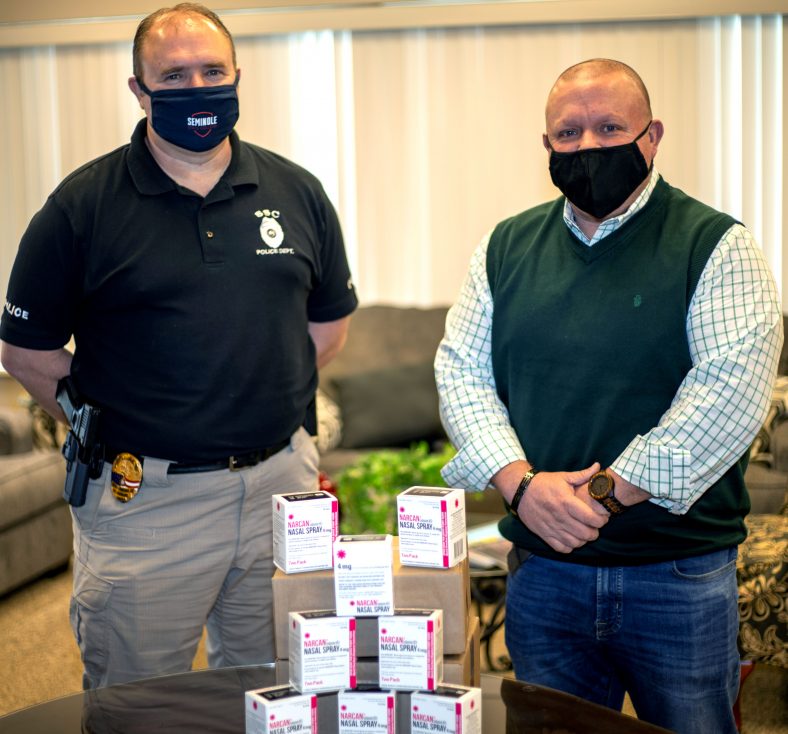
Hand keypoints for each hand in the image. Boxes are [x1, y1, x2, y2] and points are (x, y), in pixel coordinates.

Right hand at [494, 461, 608, 553]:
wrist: (520, 490)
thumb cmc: (544, 483)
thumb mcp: (563, 477)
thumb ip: (583, 474)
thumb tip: (598, 466)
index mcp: (566, 501)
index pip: (591, 518)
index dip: (601, 521)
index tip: (602, 518)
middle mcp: (560, 516)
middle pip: (585, 533)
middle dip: (595, 532)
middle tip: (594, 527)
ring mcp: (551, 527)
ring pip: (575, 543)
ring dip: (583, 540)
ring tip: (584, 533)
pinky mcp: (544, 534)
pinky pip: (562, 548)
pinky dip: (570, 547)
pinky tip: (571, 538)